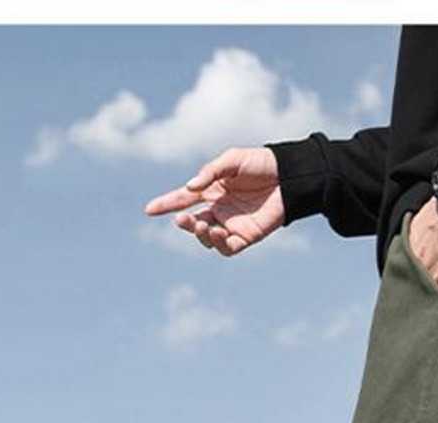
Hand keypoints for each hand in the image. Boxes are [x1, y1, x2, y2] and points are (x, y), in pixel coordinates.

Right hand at [144, 146, 284, 257]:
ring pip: (208, 239)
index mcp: (211, 190)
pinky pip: (229, 248)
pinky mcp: (247, 237)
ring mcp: (232, 225)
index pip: (183, 199)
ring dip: (202, 235)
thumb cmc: (259, 164)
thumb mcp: (231, 161)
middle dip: (185, 224)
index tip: (148, 210)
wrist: (288, 175)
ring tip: (205, 226)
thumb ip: (209, 173)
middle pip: (194, 222)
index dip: (166, 204)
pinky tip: (218, 234)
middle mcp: (219, 210)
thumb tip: (189, 188)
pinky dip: (220, 245)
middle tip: (182, 220)